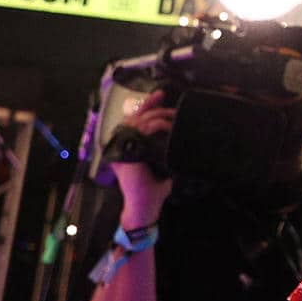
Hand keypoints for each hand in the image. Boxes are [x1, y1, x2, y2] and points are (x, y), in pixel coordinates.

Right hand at [111, 91, 173, 225]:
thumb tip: (180, 135)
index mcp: (127, 144)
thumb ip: (164, 148)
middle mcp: (121, 144)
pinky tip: (165, 126)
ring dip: (157, 116)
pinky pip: (139, 132)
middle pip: (134, 116)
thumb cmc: (154, 186)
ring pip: (138, 121)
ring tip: (172, 117)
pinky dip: (153, 125)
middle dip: (154, 107)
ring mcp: (121, 148)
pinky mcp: (126, 153)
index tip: (160, 95)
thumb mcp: (160, 161)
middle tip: (172, 107)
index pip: (133, 118)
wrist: (146, 204)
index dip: (146, 105)